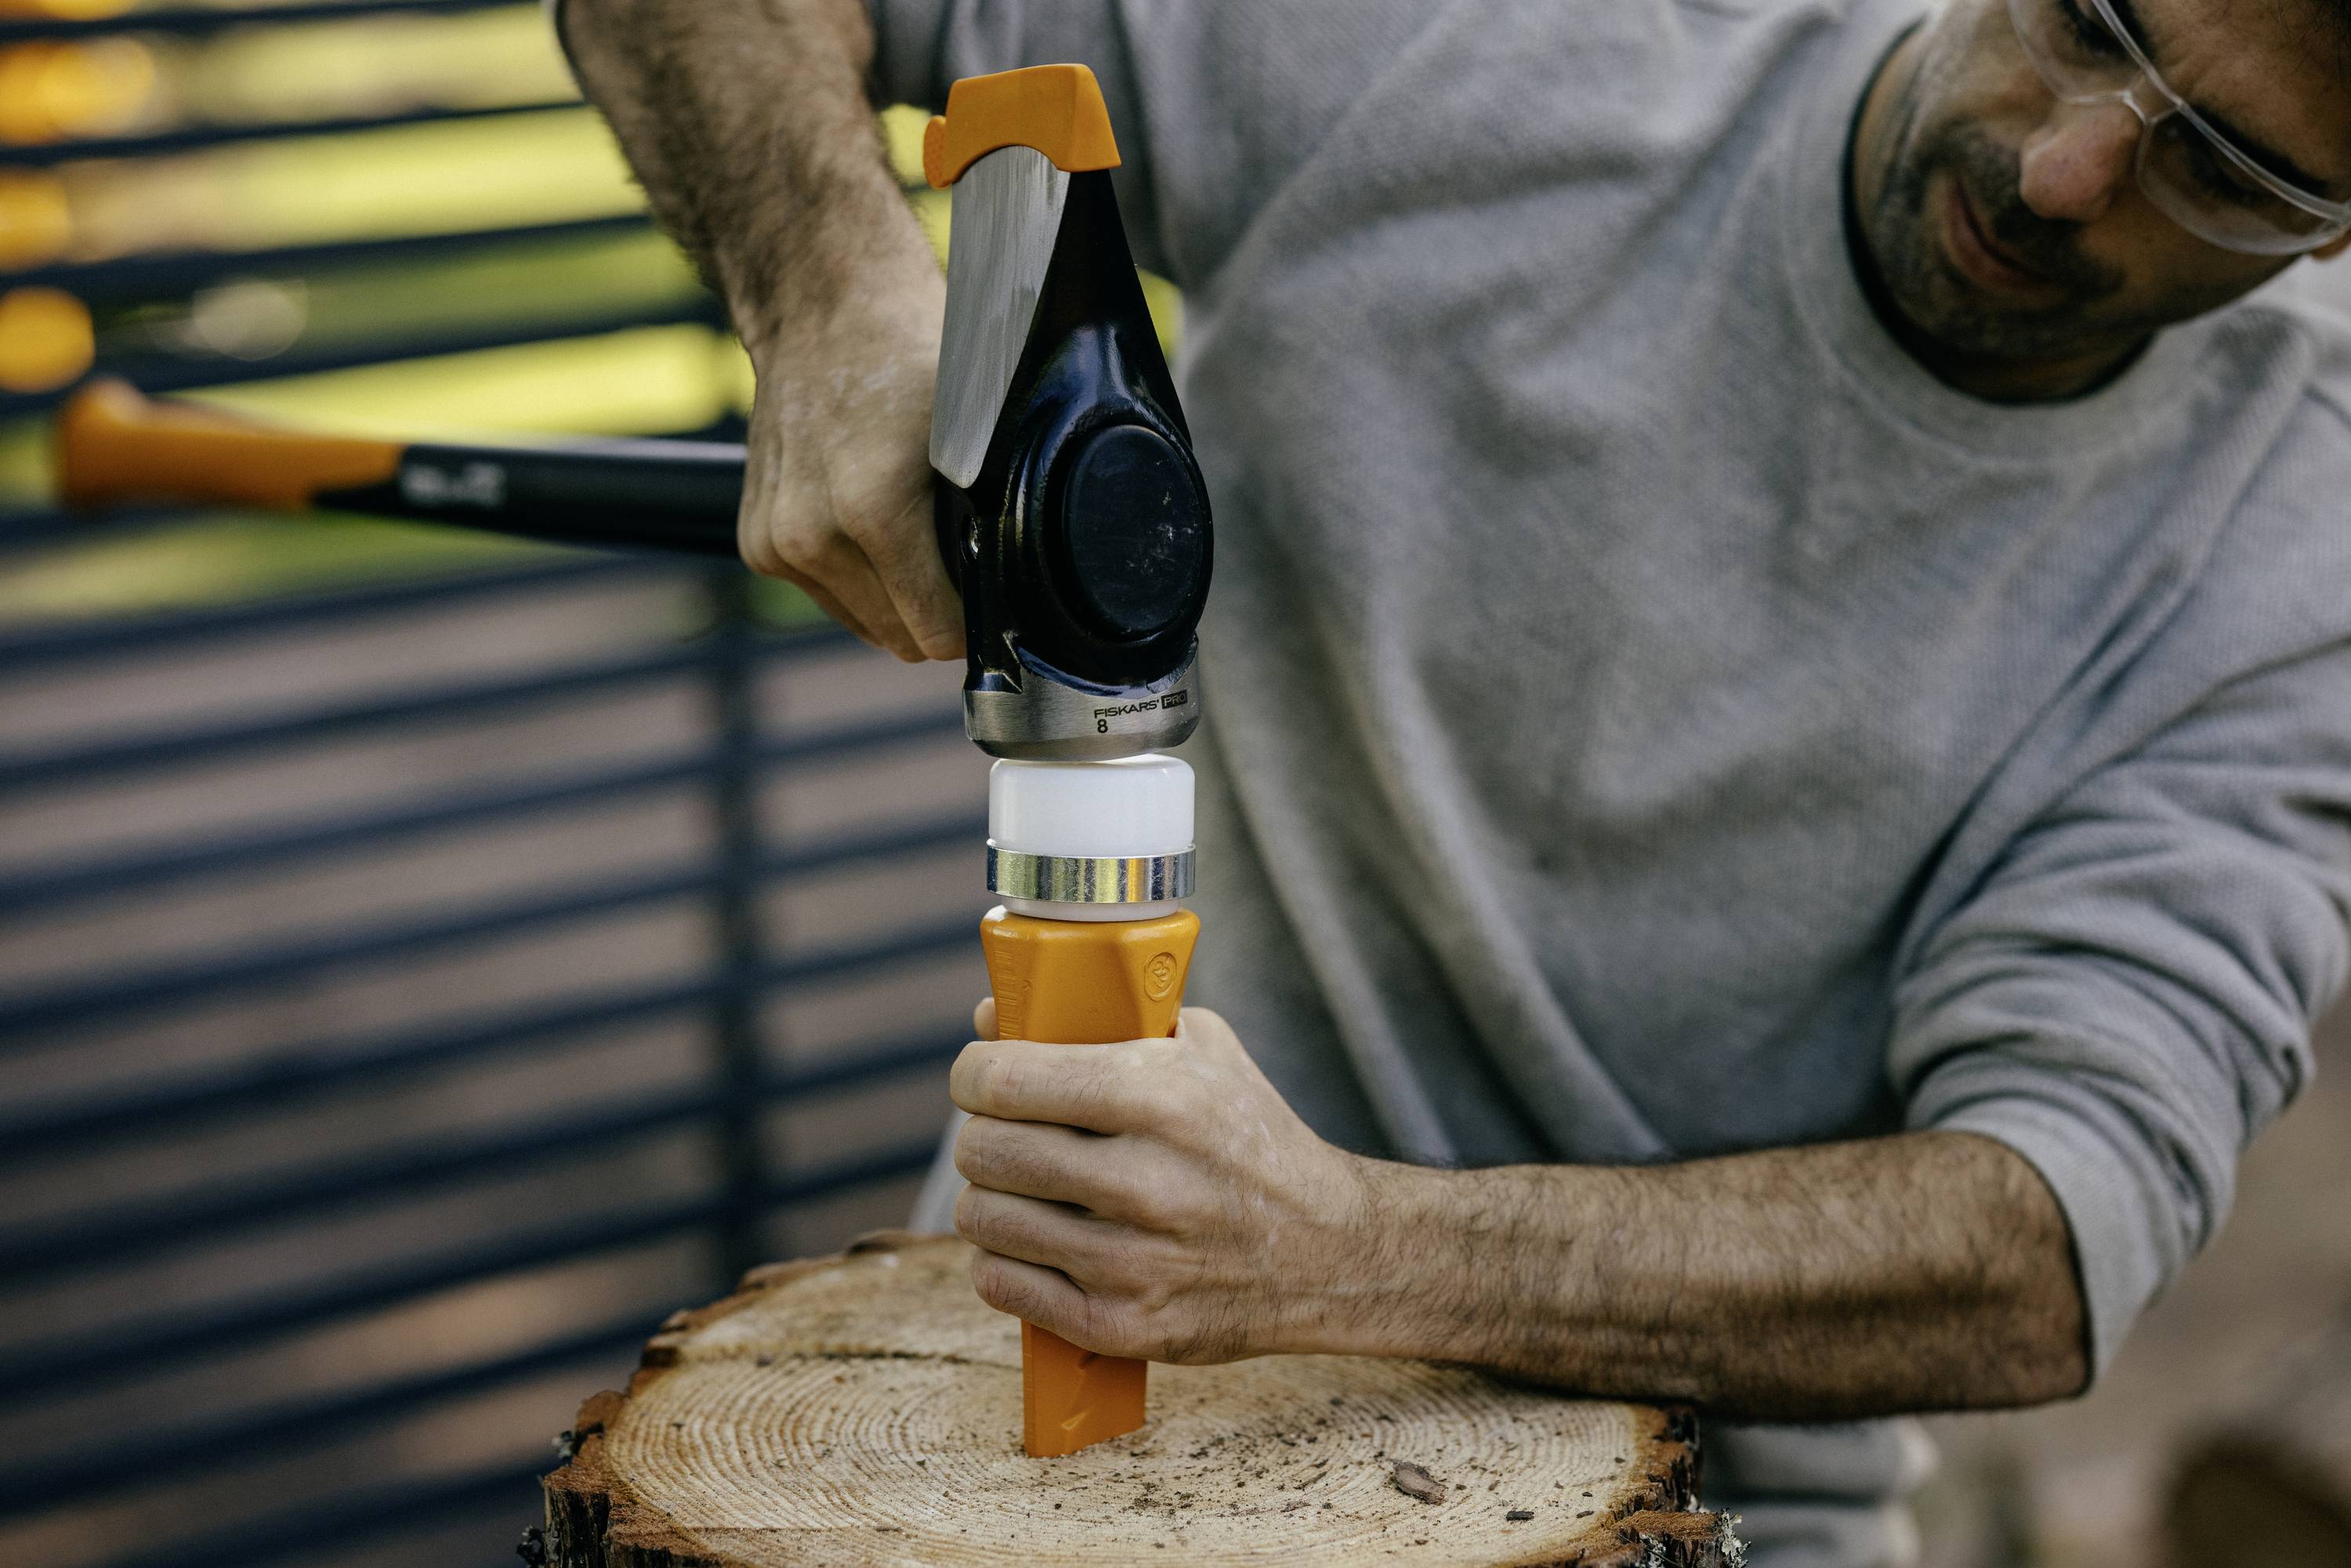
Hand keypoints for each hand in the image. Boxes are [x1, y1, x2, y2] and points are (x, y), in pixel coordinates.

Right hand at [737, 277, 961, 662]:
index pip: (935, 633)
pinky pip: (826, 595)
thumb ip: (990, 518)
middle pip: (897, 636)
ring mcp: (775, 543)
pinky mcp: (755, 543)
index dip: (971, 620)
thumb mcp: (975, 432)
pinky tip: (867, 523)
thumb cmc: (907, 355)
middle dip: (933, 608)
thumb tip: (1012, 582)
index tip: (986, 591)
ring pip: (862, 621)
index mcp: (872, 513)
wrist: (819, 304)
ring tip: (909, 531)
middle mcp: (811, 537)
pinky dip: (854, 575)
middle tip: (954, 555)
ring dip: (892, 595)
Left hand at [948, 1004, 1386, 1363]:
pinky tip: (1037, 1243)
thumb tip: (990, 1014)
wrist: (1328, 1252)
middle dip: (982, 1136)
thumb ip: (1100, 1019)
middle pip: (984, 1151)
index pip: (1005, 1081)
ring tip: (1025, 1190)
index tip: (979, 1076)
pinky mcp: (1124, 1325)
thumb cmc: (1249, 1137)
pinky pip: (1003, 1285)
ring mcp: (1133, 1262)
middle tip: (1004, 1134)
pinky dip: (1004, 1262)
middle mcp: (1146, 1181)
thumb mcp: (1200, 1049)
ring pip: (984, 1218)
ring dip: (991, 1199)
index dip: (973, 1073)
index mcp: (1161, 1098)